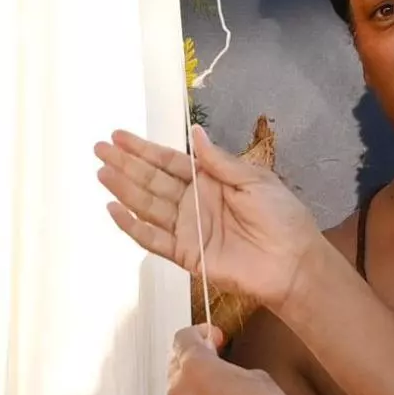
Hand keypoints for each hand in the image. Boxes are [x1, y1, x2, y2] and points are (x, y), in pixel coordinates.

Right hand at [98, 126, 330, 314]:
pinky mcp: (185, 255)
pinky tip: (114, 209)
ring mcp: (187, 229)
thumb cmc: (282, 218)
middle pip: (153, 180)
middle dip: (126, 164)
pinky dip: (133, 226)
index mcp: (210, 181)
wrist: (293, 263)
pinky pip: (153, 239)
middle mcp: (193, 202)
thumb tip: (195, 132)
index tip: (119, 136)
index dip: (144, 149)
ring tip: (102, 172)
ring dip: (124, 189)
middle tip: (100, 148)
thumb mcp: (254, 180)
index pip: (169, 161)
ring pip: (148, 205)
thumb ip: (218, 161)